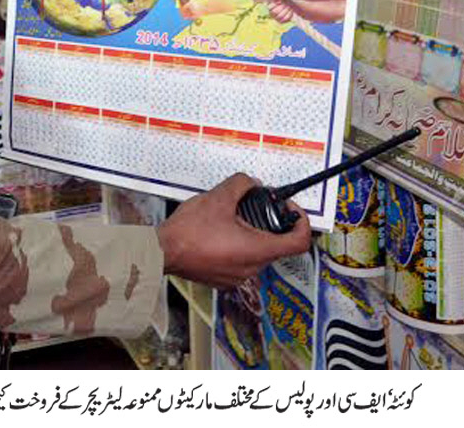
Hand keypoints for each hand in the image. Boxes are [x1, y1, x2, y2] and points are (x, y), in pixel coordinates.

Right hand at [156, 173, 311, 288]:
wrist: (162, 251)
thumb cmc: (189, 230)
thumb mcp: (218, 197)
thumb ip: (241, 184)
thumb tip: (251, 183)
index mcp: (258, 249)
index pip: (299, 242)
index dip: (301, 222)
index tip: (290, 210)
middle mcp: (252, 268)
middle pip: (276, 245)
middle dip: (269, 224)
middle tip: (254, 207)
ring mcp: (238, 277)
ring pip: (257, 254)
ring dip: (251, 235)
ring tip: (231, 220)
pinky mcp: (224, 280)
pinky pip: (240, 262)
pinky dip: (237, 247)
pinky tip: (219, 235)